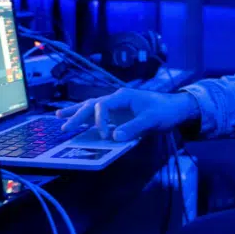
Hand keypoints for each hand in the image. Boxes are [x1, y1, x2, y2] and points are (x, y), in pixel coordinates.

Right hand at [55, 89, 198, 140]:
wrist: (176, 109)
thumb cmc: (165, 111)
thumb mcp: (152, 120)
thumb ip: (134, 128)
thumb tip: (114, 137)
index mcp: (123, 96)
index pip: (103, 106)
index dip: (100, 121)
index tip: (105, 136)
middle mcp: (117, 98)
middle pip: (92, 104)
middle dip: (77, 115)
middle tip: (64, 127)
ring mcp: (117, 106)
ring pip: (92, 107)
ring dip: (76, 112)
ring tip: (58, 117)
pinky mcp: (119, 114)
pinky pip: (98, 115)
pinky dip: (86, 118)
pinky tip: (77, 122)